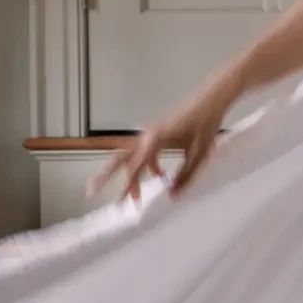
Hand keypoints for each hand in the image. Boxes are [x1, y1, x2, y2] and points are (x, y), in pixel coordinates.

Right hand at [91, 87, 231, 202]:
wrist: (211, 99)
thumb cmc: (206, 124)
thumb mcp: (199, 154)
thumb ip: (185, 176)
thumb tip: (171, 195)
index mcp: (154, 140)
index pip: (135, 167)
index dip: (126, 187)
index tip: (120, 203)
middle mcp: (147, 136)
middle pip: (120, 157)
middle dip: (106, 176)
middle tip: (92, 192)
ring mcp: (151, 133)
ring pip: (131, 155)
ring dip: (129, 175)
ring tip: (132, 196)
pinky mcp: (158, 133)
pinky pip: (145, 151)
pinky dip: (147, 166)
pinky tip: (159, 176)